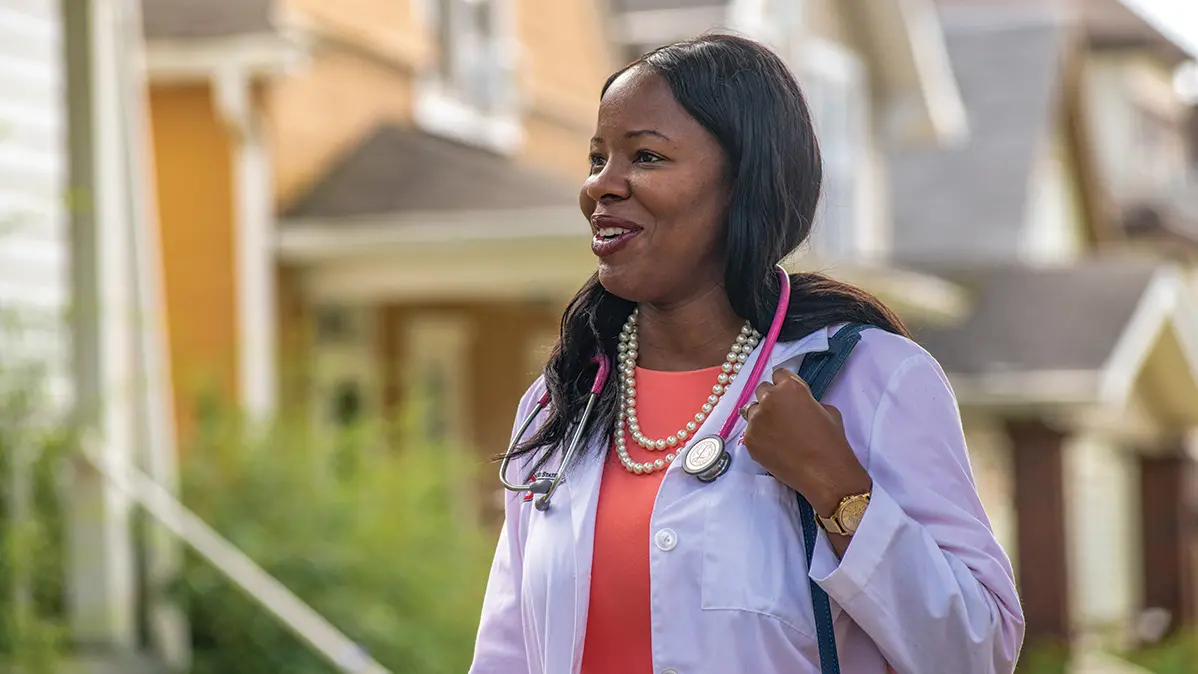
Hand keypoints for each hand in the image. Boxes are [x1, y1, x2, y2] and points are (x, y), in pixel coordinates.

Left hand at [741, 368, 870, 518]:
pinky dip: (759, 436)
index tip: (788, 395)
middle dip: (771, 399)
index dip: (784, 385)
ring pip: (751, 411)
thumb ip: (806, 400)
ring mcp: (756, 420)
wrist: (825, 474)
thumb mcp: (827, 410)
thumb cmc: (832, 441)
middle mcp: (768, 399)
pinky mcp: (749, 440)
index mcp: (789, 388)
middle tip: (782, 414)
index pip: (778, 374)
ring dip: (761, 416)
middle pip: (762, 390)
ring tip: (775, 431)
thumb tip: (796, 404)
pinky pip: (750, 432)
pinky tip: (773, 447)